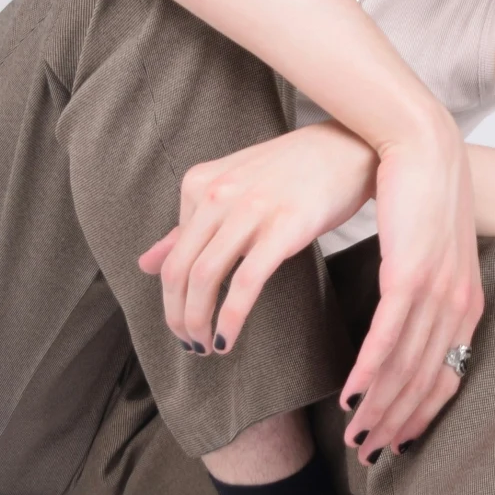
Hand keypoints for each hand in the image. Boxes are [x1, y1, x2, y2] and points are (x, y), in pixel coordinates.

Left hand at [138, 124, 375, 350]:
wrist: (348, 147)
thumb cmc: (292, 172)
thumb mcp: (232, 190)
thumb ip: (189, 226)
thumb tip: (145, 263)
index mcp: (199, 184)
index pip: (172, 254)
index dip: (171, 297)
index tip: (183, 321)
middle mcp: (218, 194)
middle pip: (179, 270)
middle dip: (177, 316)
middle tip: (188, 344)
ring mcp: (250, 209)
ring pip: (204, 278)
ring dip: (198, 322)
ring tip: (206, 346)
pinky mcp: (285, 228)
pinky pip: (245, 283)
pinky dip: (230, 318)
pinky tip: (228, 339)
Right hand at [339, 114, 482, 464]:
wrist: (422, 143)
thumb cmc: (419, 198)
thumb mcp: (428, 254)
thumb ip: (420, 293)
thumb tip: (400, 323)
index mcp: (467, 305)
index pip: (446, 378)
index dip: (419, 418)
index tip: (393, 445)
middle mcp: (459, 306)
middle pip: (427, 383)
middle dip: (397, 426)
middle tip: (368, 456)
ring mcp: (439, 292)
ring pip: (408, 367)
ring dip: (379, 409)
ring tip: (354, 437)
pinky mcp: (412, 273)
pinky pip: (389, 335)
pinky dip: (370, 371)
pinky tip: (352, 395)